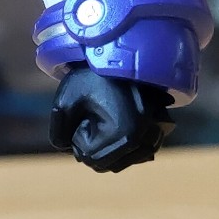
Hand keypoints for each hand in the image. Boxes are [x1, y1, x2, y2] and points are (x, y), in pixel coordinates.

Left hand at [49, 68, 172, 172]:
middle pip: (104, 165)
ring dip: (105, 147)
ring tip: (105, 118)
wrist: (124, 54)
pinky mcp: (159, 133)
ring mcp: (154, 137)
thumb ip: (59, 130)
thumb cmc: (92, 75)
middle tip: (94, 114)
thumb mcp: (66, 100)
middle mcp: (144, 140)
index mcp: (124, 133)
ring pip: (119, 163)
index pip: (88, 157)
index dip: (77, 136)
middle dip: (91, 144)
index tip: (84, 112)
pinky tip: (113, 127)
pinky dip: (120, 148)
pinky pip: (134, 155)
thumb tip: (64, 150)